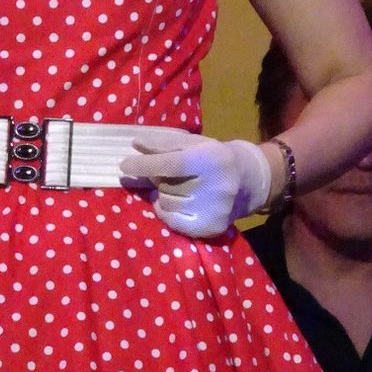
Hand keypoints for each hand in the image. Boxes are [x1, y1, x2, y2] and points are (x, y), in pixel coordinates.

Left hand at [120, 127, 271, 238]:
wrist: (247, 181)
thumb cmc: (213, 157)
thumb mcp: (193, 143)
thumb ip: (164, 143)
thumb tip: (135, 144)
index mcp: (211, 160)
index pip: (171, 164)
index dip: (145, 165)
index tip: (124, 165)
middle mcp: (216, 187)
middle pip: (166, 187)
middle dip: (158, 180)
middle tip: (167, 174)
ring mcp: (215, 211)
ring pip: (167, 205)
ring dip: (163, 196)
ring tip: (177, 188)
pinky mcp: (211, 228)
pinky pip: (173, 223)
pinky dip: (167, 213)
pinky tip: (178, 203)